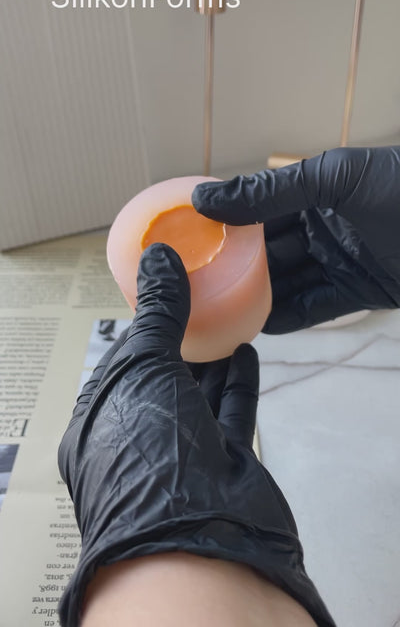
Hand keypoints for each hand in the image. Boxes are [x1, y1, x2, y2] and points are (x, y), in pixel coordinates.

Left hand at [57, 243, 333, 626]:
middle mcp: (138, 438)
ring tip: (225, 319)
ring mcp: (182, 454)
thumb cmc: (149, 447)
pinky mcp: (223, 465)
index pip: (121, 363)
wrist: (199, 544)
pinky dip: (237, 383)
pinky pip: (230, 415)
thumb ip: (157, 313)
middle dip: (181, 342)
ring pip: (197, 396)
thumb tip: (158, 255)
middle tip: (203, 300)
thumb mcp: (143, 368)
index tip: (167, 293)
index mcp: (99, 421)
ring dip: (211, 360)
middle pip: (162, 379)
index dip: (144, 326)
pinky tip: (246, 351)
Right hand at [192, 146, 399, 332]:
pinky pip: (313, 307)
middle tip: (194, 285)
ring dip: (255, 297)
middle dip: (234, 266)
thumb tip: (204, 197)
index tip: (187, 240)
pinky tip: (256, 325)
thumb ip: (270, 191)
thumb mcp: (333, 178)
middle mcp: (321, 226)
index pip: (258, 211)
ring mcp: (338, 261)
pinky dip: (285, 316)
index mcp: (314, 192)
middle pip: (267, 251)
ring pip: (286, 282)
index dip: (225, 225)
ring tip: (215, 312)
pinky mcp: (358, 293)